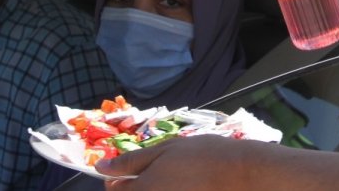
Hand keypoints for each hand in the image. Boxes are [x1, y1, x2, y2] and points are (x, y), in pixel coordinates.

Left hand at [97, 135, 261, 189]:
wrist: (239, 173)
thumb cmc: (200, 156)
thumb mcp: (163, 151)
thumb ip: (130, 161)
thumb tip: (100, 167)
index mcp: (140, 190)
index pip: (114, 190)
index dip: (119, 177)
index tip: (131, 167)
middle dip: (137, 184)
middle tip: (157, 171)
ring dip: (155, 187)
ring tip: (173, 177)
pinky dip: (170, 189)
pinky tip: (185, 184)